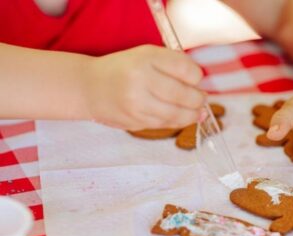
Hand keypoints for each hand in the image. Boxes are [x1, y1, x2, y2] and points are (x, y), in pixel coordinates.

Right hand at [83, 45, 204, 129]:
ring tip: (198, 112)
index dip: (197, 76)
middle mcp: (141, 80)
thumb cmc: (122, 70)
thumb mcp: (145, 55)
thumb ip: (172, 65)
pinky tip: (184, 117)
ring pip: (177, 114)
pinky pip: (165, 124)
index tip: (197, 78)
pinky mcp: (136, 121)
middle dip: (198, 99)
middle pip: (184, 94)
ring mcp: (137, 104)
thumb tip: (201, 83)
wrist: (90, 88)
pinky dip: (178, 122)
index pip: (185, 69)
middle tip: (202, 99)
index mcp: (146, 58)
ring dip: (193, 114)